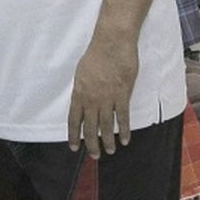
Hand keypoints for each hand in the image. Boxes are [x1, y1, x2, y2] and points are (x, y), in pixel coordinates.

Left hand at [67, 36, 137, 157]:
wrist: (112, 43)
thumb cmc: (96, 55)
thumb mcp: (81, 72)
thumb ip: (82, 89)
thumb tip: (82, 101)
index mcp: (79, 92)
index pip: (74, 118)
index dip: (74, 134)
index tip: (74, 147)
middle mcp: (91, 98)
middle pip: (90, 126)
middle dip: (91, 143)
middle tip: (94, 156)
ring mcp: (107, 97)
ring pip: (106, 125)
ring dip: (108, 140)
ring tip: (109, 151)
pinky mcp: (122, 95)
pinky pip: (123, 117)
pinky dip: (124, 130)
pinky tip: (125, 140)